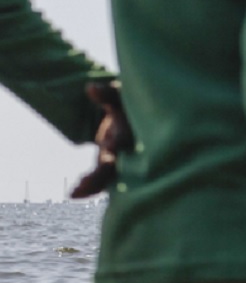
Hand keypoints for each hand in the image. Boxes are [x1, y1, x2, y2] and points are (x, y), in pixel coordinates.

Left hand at [71, 82, 134, 198]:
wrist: (137, 118)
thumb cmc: (128, 105)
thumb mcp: (119, 97)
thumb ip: (107, 94)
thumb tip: (90, 88)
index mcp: (131, 133)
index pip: (125, 139)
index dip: (118, 143)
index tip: (108, 147)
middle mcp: (128, 150)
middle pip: (117, 164)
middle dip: (103, 172)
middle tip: (85, 181)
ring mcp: (120, 160)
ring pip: (109, 176)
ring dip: (93, 184)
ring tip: (73, 192)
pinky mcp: (111, 166)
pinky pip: (102, 180)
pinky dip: (89, 188)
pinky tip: (72, 194)